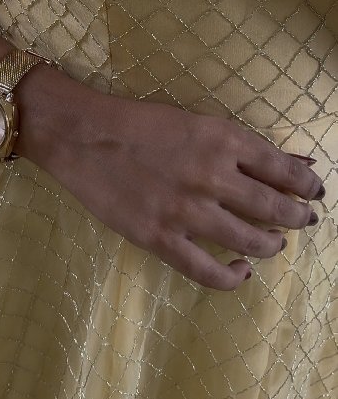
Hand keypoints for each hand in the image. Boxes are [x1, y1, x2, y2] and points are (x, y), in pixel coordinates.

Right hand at [31, 84, 323, 291]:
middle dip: (298, 216)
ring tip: (276, 242)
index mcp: (222, 140)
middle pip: (275, 207)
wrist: (82, 135)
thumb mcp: (196, 121)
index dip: (307, 184)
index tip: (315, 190)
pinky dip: (234, 277)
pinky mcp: (161, 238)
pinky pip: (209, 272)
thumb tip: (297, 160)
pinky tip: (242, 270)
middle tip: (305, 220)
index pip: (284, 169)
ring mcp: (187, 211)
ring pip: (251, 241)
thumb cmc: (137, 121)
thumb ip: (245, 145)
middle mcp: (212, 176)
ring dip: (273, 244)